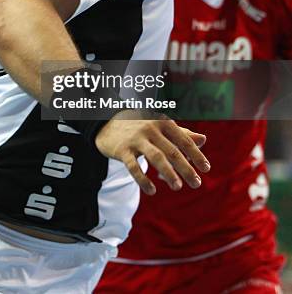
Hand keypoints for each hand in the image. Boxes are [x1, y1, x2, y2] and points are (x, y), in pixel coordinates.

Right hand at [95, 113, 209, 194]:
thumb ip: (182, 134)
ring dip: (168, 173)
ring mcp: (136, 139)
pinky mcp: (122, 150)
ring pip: (155, 157)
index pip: (183, 140)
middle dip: (186, 168)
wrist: (107, 123)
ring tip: (178, 187)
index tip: (206, 169)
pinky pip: (134, 167)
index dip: (196, 155)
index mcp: (163, 122)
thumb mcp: (161, 127)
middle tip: (196, 183)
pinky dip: (143, 180)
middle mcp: (150, 128)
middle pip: (172, 150)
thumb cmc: (141, 127)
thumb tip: (203, 140)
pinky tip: (152, 191)